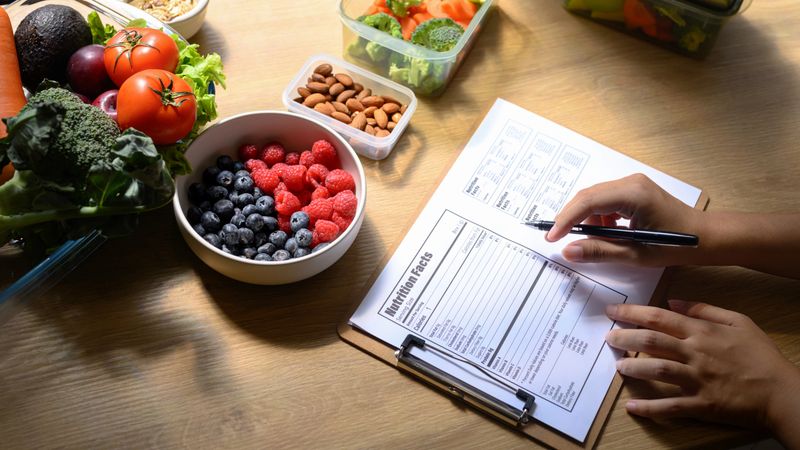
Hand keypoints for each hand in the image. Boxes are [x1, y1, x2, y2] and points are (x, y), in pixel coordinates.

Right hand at [545, 174, 700, 265]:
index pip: (588, 201)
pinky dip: (600, 217)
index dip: (566, 219)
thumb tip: (568, 251)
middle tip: (559, 239)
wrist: (707, 237)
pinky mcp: (634, 190)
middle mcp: (631, 182)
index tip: (552, 237)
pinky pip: (606, 200)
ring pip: (596, 199)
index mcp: (633, 194)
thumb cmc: (677, 246)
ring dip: (588, 219)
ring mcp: (633, 184)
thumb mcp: (635, 254)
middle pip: (588, 196)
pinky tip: (608, 233)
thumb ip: (599, 251)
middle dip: (572, 218)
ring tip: (594, 241)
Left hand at [606, 300, 799, 446]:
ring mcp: (698, 380)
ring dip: (634, 368)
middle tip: (608, 337)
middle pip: (652, 341)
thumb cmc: (761, 356)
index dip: (632, 314)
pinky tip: (632, 407)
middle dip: (625, 338)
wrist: (782, 392)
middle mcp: (696, 353)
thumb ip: (705, 309)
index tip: (613, 312)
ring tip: (617, 366)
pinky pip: (671, 407)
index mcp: (702, 332)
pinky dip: (650, 408)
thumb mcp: (739, 321)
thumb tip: (674, 301)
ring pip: (658, 370)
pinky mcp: (703, 404)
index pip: (659, 318)